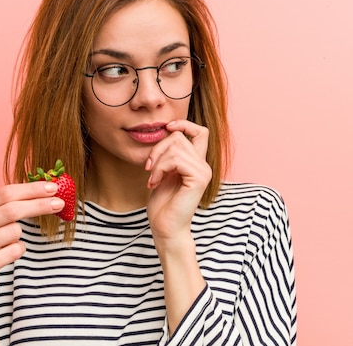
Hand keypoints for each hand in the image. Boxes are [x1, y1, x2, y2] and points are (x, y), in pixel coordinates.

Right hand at [0, 182, 63, 300]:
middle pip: (12, 210)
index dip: (31, 189)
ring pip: (15, 231)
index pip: (4, 193)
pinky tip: (6, 255)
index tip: (53, 187)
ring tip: (8, 243)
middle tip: (60, 203)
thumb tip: (47, 190)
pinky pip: (14, 251)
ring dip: (20, 236)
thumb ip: (9, 205)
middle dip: (40, 204)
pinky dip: (18, 250)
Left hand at [145, 120, 211, 243]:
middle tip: (148, 168)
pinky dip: (160, 168)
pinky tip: (155, 182)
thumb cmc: (163, 204)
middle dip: (157, 148)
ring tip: (152, 178)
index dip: (184, 124)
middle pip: (179, 136)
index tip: (167, 128)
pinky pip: (176, 159)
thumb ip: (169, 154)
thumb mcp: (164, 172)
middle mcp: (204, 165)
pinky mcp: (199, 178)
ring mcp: (204, 171)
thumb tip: (167, 130)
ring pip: (175, 146)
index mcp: (197, 163)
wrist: (165, 227)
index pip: (200, 132)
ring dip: (156, 162)